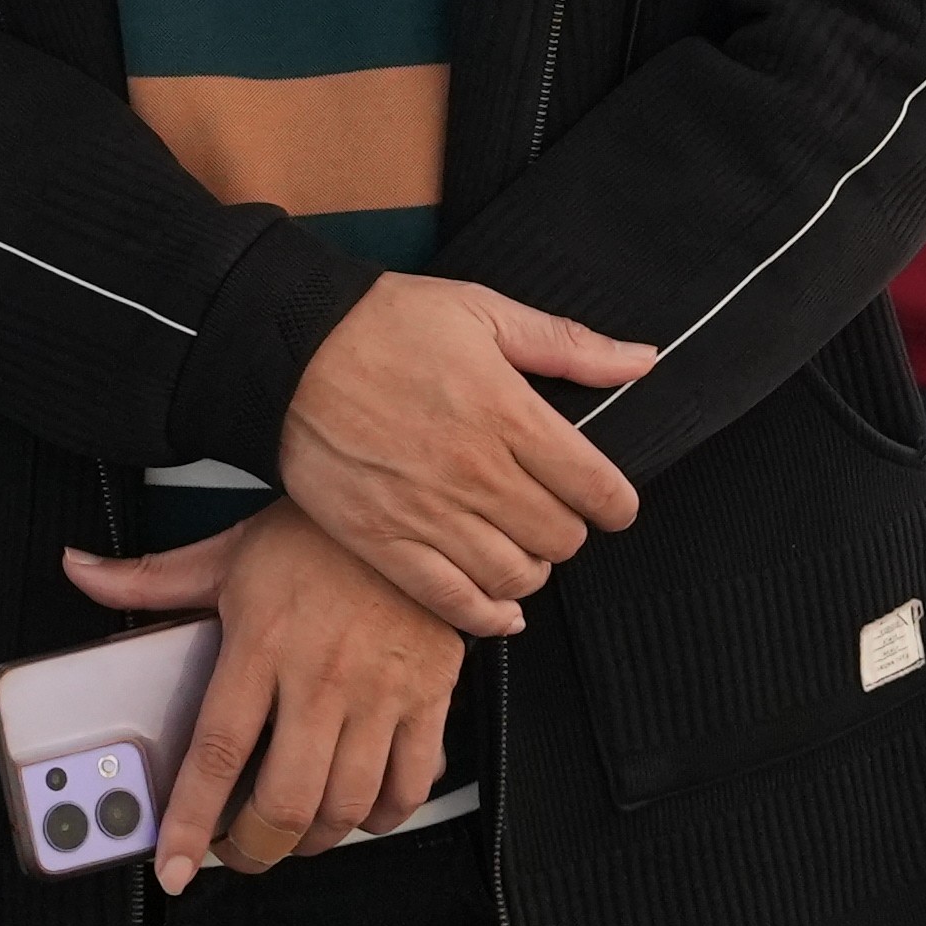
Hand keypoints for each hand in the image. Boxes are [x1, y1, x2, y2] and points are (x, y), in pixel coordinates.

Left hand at [64, 518, 465, 888]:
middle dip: (255, 850)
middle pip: (285, 801)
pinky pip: (409, 786)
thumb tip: (79, 570)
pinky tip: (359, 810)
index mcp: (260, 646)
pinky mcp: (429, 698)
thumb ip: (149, 580)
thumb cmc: (315, 532)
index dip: (191, 821)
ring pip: (346, 806)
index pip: (216, 753)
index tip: (172, 865)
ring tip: (292, 835)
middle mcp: (321, 677)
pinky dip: (382, 817)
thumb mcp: (225, 552)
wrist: (409, 503)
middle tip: (238, 852)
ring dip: (314, 841)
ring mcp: (380, 692)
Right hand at [274, 274, 655, 636]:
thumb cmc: (381, 323)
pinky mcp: (383, 542)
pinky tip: (500, 606)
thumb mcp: (482, 311)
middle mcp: (475, 472)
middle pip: (562, 538)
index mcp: (507, 413)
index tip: (609, 500)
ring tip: (518, 544)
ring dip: (530, 567)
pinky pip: (454, 601)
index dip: (616, 503)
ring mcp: (427, 514)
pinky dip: (488, 614)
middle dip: (569, 529)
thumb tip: (641, 361)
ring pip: (516, 576)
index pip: (598, 489)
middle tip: (551, 511)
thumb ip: (567, 344)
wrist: (284, 349)